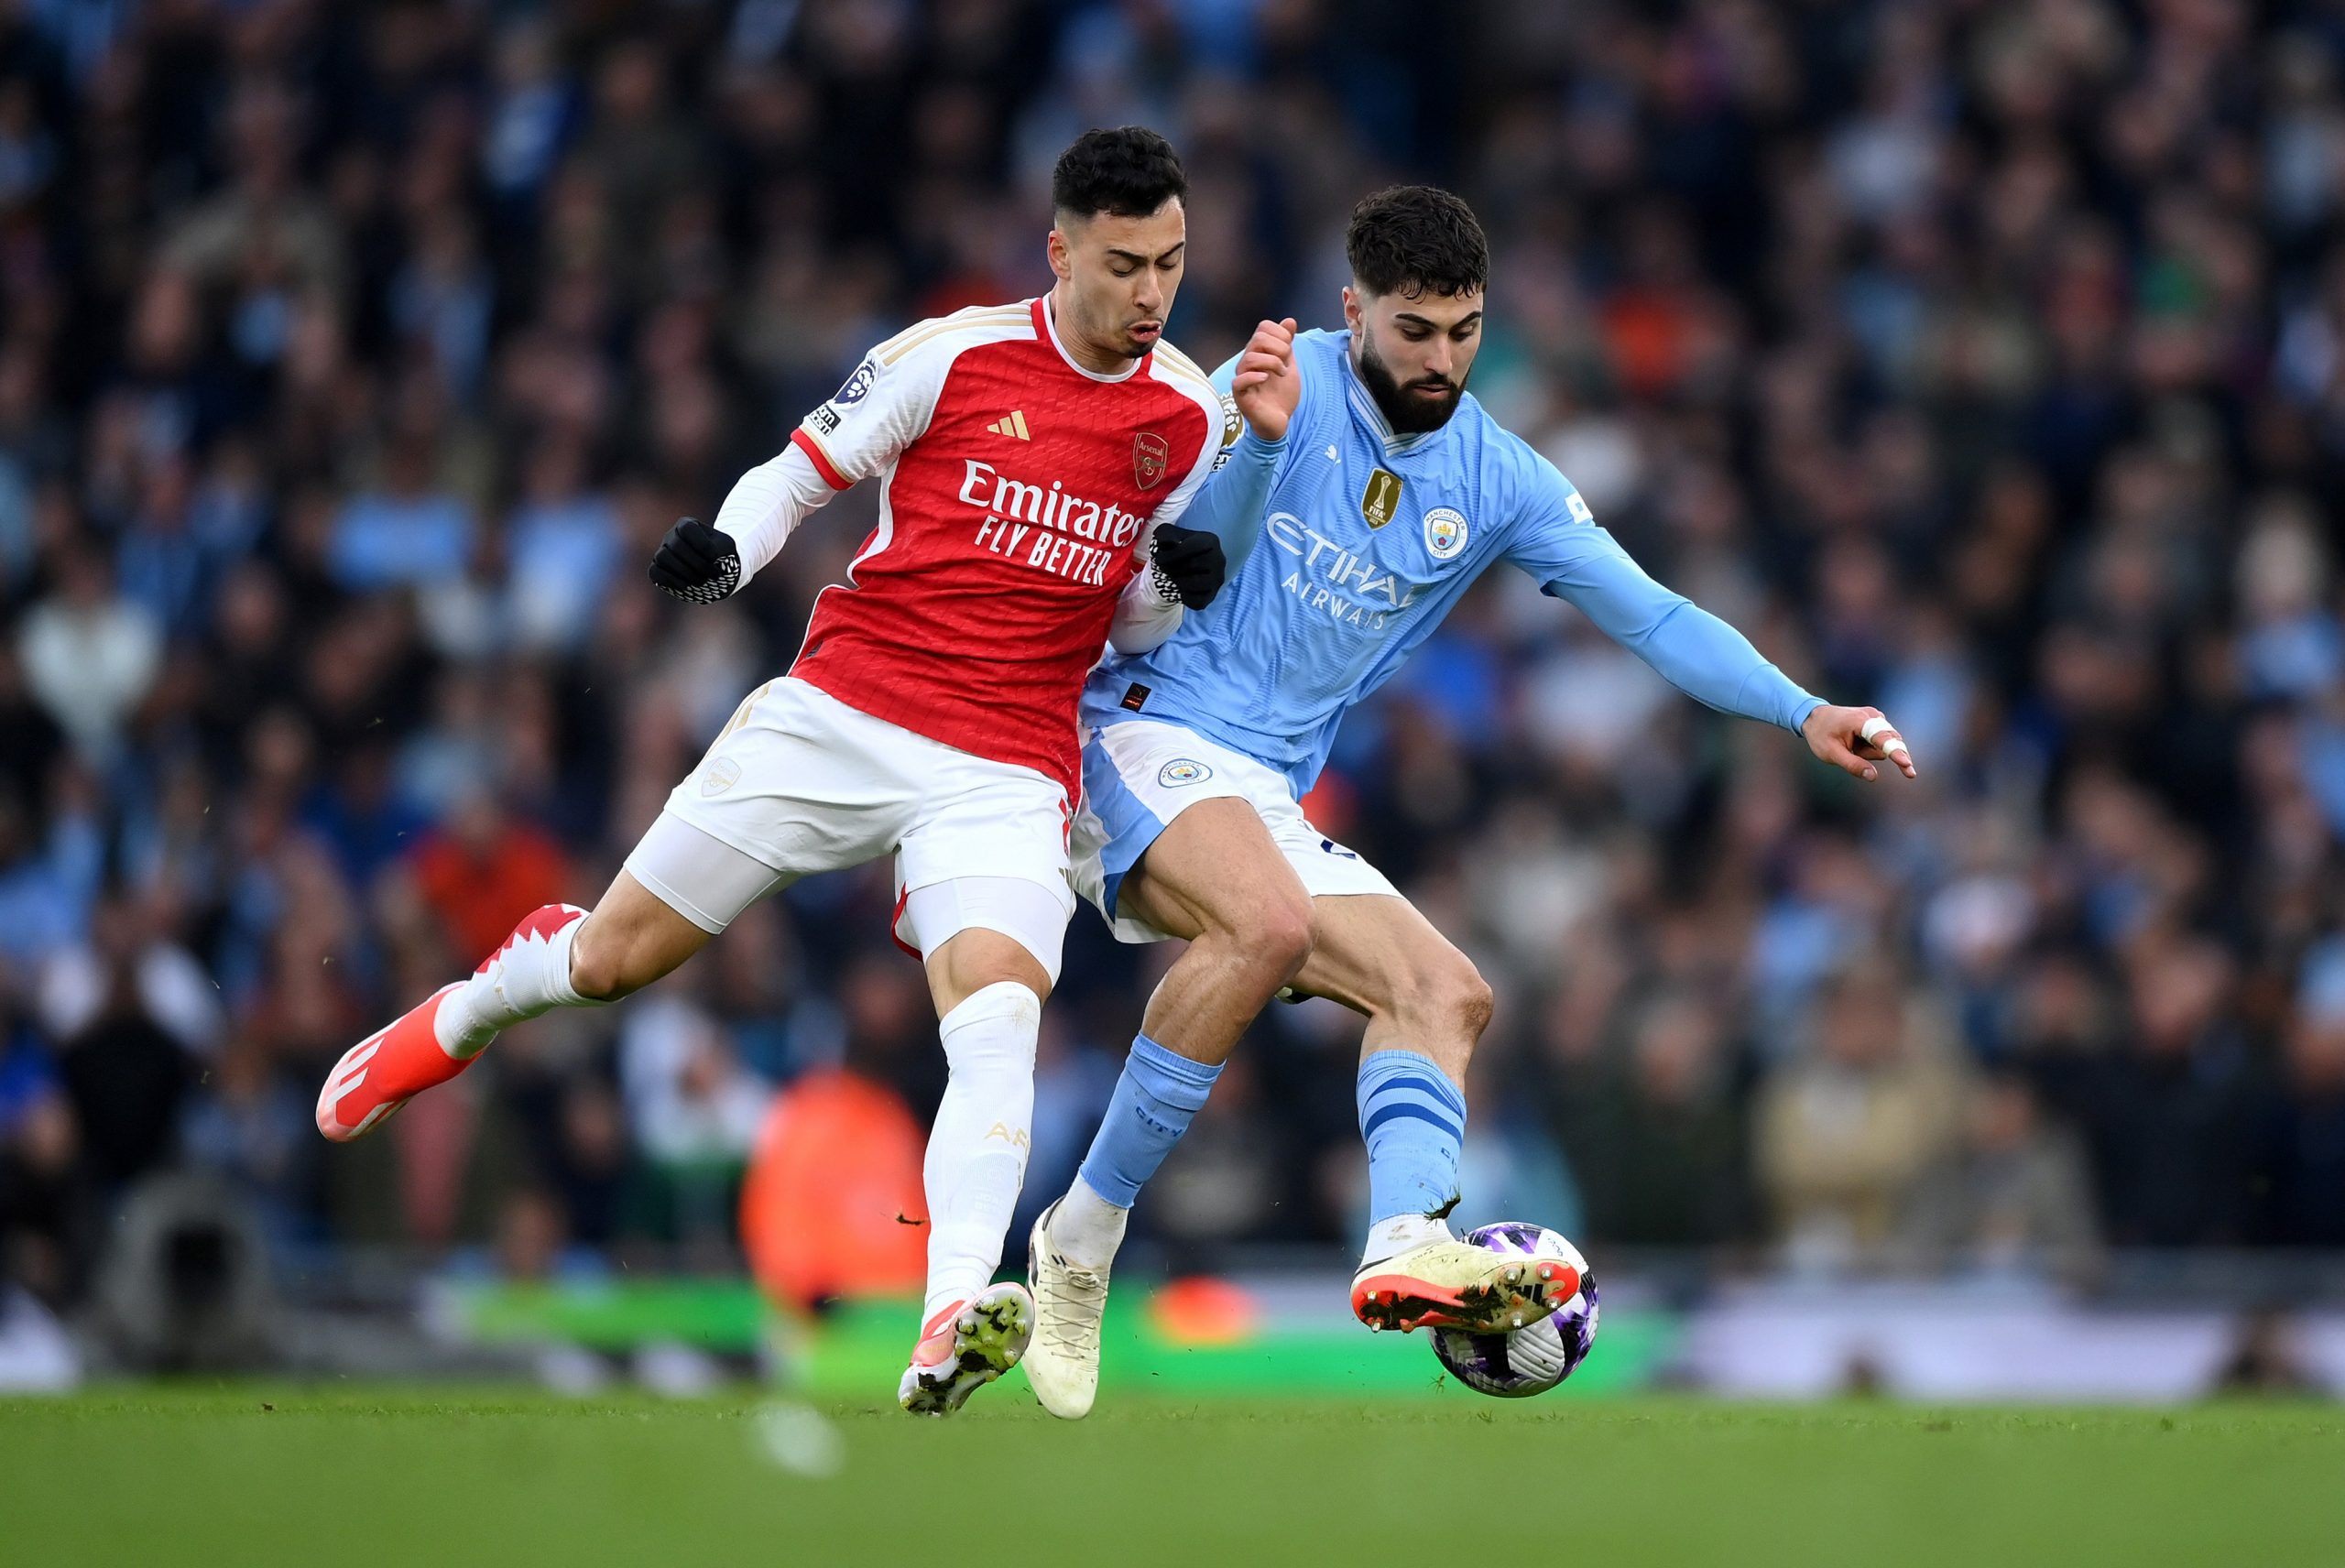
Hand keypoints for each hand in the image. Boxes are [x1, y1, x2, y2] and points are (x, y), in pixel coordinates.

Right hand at [649, 517, 741, 603]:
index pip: (687, 529)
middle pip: (676, 546)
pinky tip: (686, 586)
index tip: (715, 557)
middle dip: (697, 564)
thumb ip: (719, 548)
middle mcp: (671, 535)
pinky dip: (669, 580)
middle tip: (714, 575)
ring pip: (663, 557)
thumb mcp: (726, 547)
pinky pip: (654, 572)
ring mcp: (662, 551)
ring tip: (702, 581)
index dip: (701, 544)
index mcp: (688, 525)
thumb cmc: (722, 554)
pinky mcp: (657, 568)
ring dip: (684, 573)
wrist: (715, 568)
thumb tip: (708, 559)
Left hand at [1148, 522, 1225, 608]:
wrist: (1178, 568)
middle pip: (1192, 565)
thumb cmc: (1173, 548)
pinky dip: (1182, 596)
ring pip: (1195, 583)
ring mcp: (1218, 579)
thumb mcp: (1165, 535)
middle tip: (1163, 569)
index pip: (1191, 547)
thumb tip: (1168, 543)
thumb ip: (1164, 534)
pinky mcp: (1211, 596)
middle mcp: (1219, 560)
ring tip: (1171, 577)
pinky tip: (1179, 589)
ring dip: (1176, 581)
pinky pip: (1195, 600)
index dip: (1170, 554)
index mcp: (1211, 541)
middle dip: (1171, 568)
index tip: (1158, 559)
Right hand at [1229, 317, 1299, 441]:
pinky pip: (1239, 380)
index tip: (1289, 351)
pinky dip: (1255, 377)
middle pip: (1258, 338)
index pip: (1263, 327)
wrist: (1280, 421)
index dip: (1280, 334)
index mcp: (1259, 352)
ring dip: (1272, 363)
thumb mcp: (1289, 364)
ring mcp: (1242, 377)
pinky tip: (1267, 379)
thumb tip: (1289, 320)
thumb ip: (1287, 344)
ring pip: (1250, 357)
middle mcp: (1248, 362)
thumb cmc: (1281, 394)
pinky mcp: (1240, 395)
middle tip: (1286, 364)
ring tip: (1282, 374)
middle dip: (1279, 348)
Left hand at [1801, 704, 1917, 781]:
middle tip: (1904, 772)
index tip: (1906, 764)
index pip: (1883, 740)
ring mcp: (1876, 717)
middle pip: (1889, 742)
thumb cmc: (1820, 735)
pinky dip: (1869, 747)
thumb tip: (1873, 776)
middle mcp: (1873, 716)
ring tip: (1849, 747)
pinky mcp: (1876, 721)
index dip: (1896, 753)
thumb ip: (1852, 765)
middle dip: (1883, 755)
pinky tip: (1854, 743)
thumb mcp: (1831, 753)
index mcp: (1860, 721)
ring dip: (1869, 752)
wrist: (1814, 717)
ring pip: (1883, 744)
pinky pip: (1880, 741)